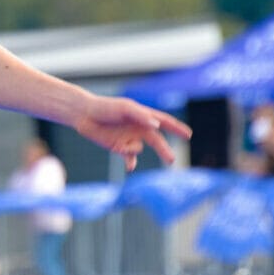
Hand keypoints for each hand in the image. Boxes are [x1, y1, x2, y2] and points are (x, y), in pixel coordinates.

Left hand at [73, 96, 191, 171]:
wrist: (85, 115)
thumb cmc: (106, 107)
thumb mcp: (125, 108)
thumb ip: (141, 116)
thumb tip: (157, 125)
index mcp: (143, 116)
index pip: (164, 122)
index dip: (176, 128)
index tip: (188, 135)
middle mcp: (138, 128)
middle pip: (157, 141)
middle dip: (164, 151)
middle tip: (171, 160)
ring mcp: (129, 138)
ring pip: (138, 150)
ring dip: (131, 150)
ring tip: (119, 145)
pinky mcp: (119, 147)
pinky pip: (129, 159)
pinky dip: (130, 163)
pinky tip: (129, 167)